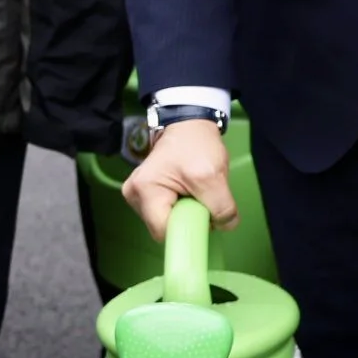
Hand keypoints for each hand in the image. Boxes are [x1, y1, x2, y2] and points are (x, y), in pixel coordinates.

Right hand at [120, 116, 236, 231]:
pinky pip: (166, 213)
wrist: (187, 126)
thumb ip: (221, 207)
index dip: (187, 230)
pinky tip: (187, 193)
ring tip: (194, 193)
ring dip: (185, 213)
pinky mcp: (145, 195)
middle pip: (163, 228)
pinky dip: (181, 208)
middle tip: (201, 199)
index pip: (164, 231)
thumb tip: (224, 226)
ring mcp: (137, 196)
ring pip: (166, 222)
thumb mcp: (214, 175)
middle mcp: (134, 196)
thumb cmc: (195, 144)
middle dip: (187, 219)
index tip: (204, 218)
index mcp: (144, 190)